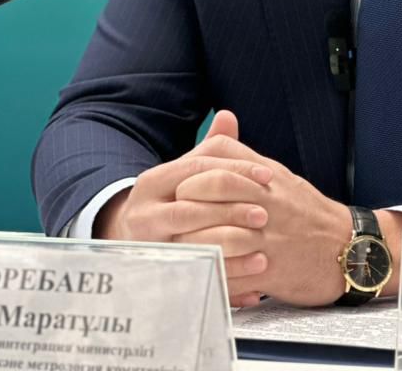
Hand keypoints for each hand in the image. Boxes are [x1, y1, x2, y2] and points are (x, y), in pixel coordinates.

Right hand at [93, 111, 274, 304]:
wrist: (133, 240)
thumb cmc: (172, 200)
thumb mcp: (186, 173)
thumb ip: (211, 148)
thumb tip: (228, 115)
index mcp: (154, 182)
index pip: (196, 168)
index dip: (235, 170)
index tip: (268, 176)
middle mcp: (145, 214)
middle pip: (191, 209)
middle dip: (231, 211)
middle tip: (266, 214)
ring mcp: (149, 247)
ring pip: (190, 246)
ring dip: (231, 250)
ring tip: (263, 252)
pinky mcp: (158, 276)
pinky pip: (196, 280)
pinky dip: (225, 283)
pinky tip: (253, 287)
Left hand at [173, 133, 354, 306]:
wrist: (350, 247)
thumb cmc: (307, 213)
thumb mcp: (278, 176)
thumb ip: (244, 156)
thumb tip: (217, 128)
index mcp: (264, 177)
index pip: (215, 163)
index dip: (188, 176)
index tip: (178, 189)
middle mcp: (265, 201)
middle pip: (207, 194)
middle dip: (181, 208)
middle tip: (170, 219)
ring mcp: (267, 236)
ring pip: (211, 235)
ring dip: (189, 243)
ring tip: (177, 248)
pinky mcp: (271, 270)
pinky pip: (230, 272)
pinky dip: (211, 274)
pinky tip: (200, 274)